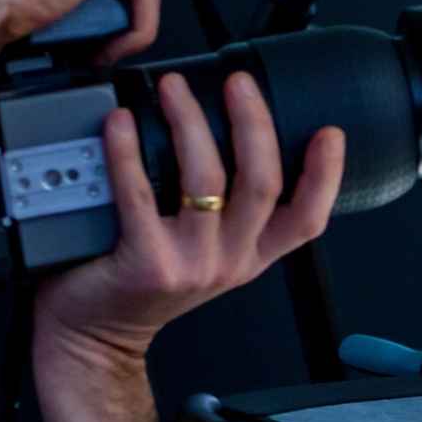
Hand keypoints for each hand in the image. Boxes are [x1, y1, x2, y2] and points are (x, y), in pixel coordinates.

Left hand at [32, 70, 345, 366]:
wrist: (92, 338)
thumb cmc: (141, 284)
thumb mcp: (204, 254)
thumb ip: (224, 212)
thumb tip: (224, 134)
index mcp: (251, 255)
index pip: (308, 219)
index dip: (326, 175)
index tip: (329, 133)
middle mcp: (229, 261)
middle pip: (261, 183)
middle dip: (253, 123)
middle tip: (239, 84)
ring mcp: (190, 265)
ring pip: (207, 181)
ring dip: (191, 123)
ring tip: (174, 89)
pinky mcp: (146, 264)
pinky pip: (139, 195)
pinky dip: (128, 152)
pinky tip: (122, 123)